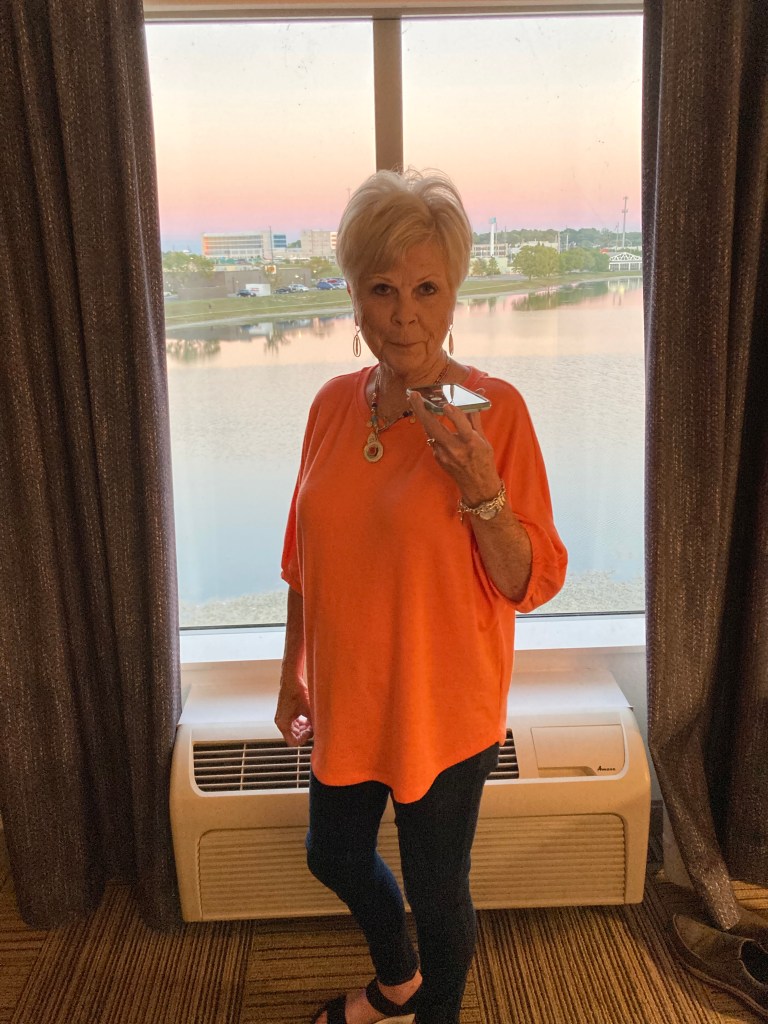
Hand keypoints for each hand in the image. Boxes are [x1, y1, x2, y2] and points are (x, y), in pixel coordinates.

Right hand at [274, 677, 312, 746]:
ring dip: (304, 728)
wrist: (291, 679)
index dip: (303, 739)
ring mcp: (283, 717)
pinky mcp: (286, 713)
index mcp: (283, 723)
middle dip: (305, 733)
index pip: (292, 741)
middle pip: (293, 736)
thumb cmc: (297, 692)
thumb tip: (321, 730)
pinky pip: (294, 723)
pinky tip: (309, 717)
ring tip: (312, 721)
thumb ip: (313, 722)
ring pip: (294, 730)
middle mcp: (281, 722)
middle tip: (314, 726)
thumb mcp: (308, 709)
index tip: (311, 731)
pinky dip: (302, 723)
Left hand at [408, 389, 501, 504]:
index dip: (454, 415)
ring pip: (429, 431)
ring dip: (422, 415)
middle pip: (434, 428)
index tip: (446, 404)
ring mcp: (443, 455)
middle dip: (422, 410)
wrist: (477, 486)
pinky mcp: (438, 457)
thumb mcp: (483, 439)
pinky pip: (433, 438)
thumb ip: (475, 417)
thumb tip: (477, 393)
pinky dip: (431, 427)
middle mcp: (455, 449)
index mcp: (470, 443)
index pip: (462, 427)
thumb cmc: (483, 460)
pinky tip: (428, 417)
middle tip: (414, 395)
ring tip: (416, 400)